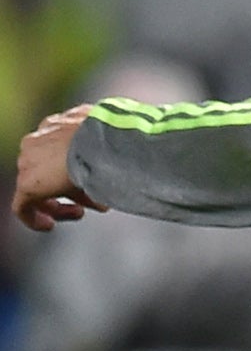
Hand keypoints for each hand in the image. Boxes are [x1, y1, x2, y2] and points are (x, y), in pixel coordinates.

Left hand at [13, 106, 106, 231]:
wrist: (104, 143)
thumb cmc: (118, 140)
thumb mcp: (114, 141)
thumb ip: (110, 149)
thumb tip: (128, 162)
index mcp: (57, 124)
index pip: (60, 149)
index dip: (77, 168)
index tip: (92, 180)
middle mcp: (38, 140)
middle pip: (48, 169)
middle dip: (71, 187)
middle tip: (92, 200)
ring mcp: (29, 162)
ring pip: (38, 187)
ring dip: (60, 202)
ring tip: (79, 212)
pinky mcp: (27, 184)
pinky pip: (23, 207)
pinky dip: (34, 218)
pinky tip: (48, 225)